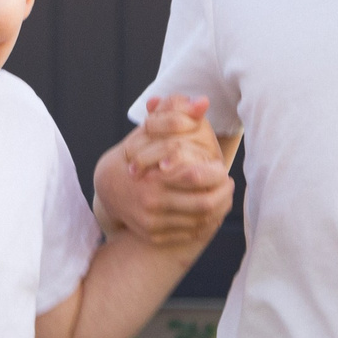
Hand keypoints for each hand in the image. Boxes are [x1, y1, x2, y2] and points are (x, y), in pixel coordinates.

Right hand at [94, 96, 231, 250]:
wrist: (109, 188)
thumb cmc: (136, 154)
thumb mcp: (151, 132)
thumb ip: (176, 114)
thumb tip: (203, 102)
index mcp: (153, 176)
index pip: (197, 177)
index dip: (217, 173)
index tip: (222, 168)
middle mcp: (152, 203)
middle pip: (205, 204)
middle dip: (223, 194)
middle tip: (228, 184)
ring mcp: (152, 223)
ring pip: (201, 222)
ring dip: (219, 209)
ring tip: (222, 196)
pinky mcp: (154, 236)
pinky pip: (190, 234)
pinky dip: (205, 224)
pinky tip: (210, 212)